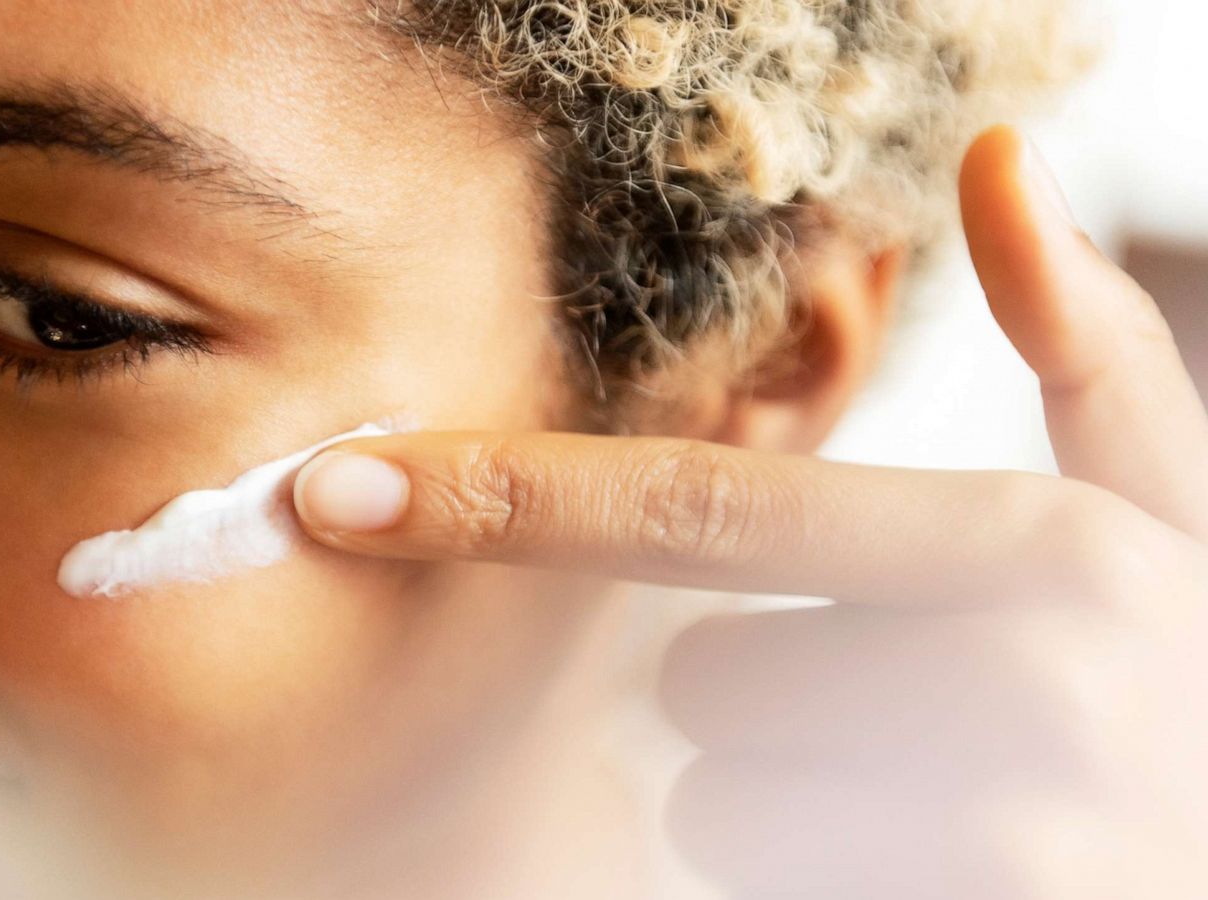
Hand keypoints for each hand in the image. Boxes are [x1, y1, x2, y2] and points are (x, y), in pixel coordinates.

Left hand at [290, 126, 1207, 896]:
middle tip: (917, 711)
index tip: (339, 489)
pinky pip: (756, 875)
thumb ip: (1092, 355)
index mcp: (1046, 545)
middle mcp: (1022, 684)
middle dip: (761, 691)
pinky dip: (810, 869)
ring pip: (722, 800)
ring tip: (942, 790)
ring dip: (793, 793)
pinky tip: (937, 858)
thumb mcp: (1171, 520)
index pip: (700, 511)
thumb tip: (1002, 158)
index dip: (503, 498)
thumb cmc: (1183, 689)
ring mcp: (999, 830)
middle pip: (701, 679)